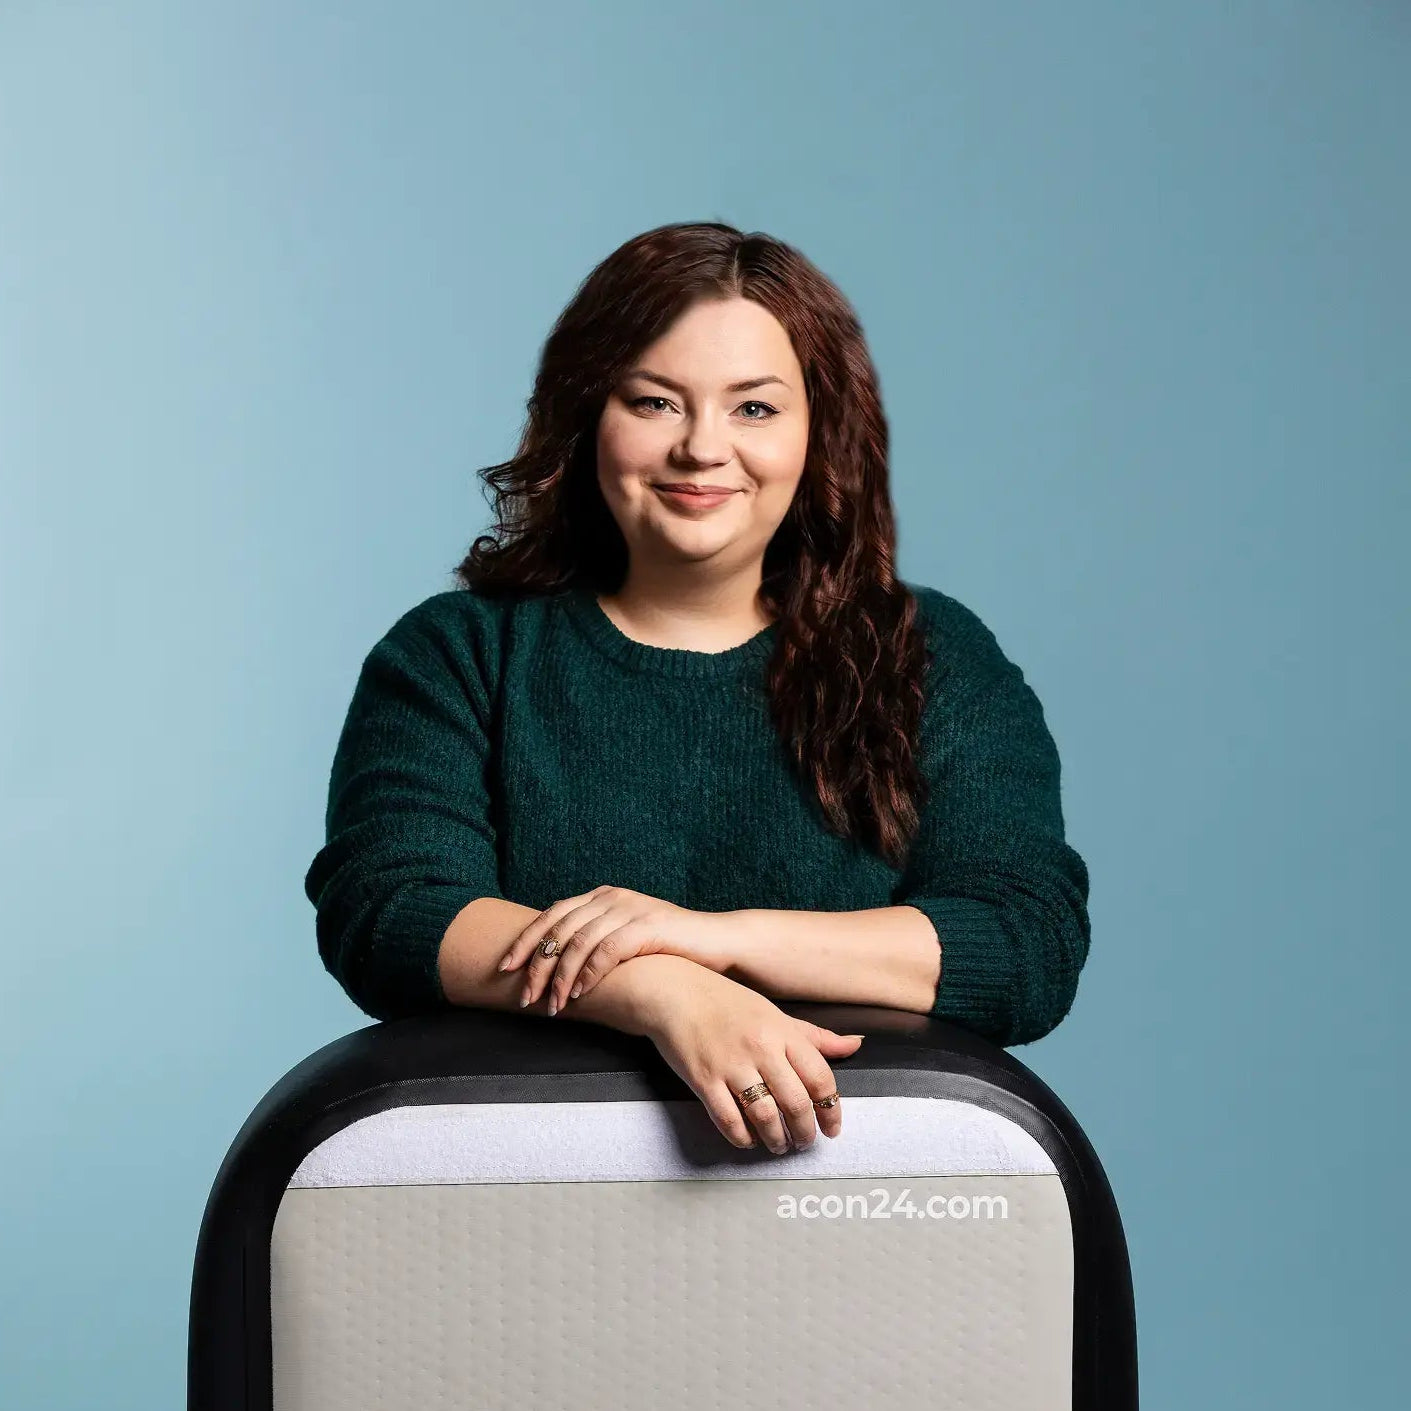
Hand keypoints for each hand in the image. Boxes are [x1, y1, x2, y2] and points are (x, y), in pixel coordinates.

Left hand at [497, 885, 731, 1014]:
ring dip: (561, 978)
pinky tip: (580, 994)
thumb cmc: (668, 947)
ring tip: (554, 1006)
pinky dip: (589, 973)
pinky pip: (607, 950)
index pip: (552, 914)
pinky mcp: (647, 926)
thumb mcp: (626, 936)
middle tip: (526, 998)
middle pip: (560, 929)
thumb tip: (554, 966)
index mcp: (602, 896)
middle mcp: (612, 897)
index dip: (525, 940)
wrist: (717, 942)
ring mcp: (630, 909)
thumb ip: (595, 940)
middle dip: (538, 966)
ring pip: (579, 942)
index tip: (506, 968)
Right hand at [640, 962, 862, 1153]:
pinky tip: (748, 1139)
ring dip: (777, 1139)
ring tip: (780, 1145)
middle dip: (806, 1131)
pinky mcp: (704, 1080)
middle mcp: (760, 1048)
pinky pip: (728, 1120)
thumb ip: (813, 1035)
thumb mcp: (773, 1013)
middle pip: (796, 1102)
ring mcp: (731, 1065)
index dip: (831, 1109)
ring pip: (765, 1116)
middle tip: (806, 1142)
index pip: (820, 1077)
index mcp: (781, 1031)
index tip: (833, 1127)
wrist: (674, 992)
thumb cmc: (725, 1002)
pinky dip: (742, 1137)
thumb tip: (855, 1043)